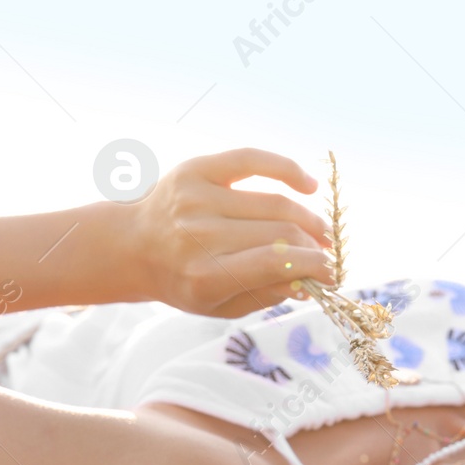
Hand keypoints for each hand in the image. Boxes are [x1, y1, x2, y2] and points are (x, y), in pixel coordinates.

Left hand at [124, 148, 334, 318]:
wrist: (132, 247)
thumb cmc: (183, 281)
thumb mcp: (221, 304)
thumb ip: (266, 294)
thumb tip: (312, 280)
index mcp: (203, 274)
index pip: (275, 263)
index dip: (314, 266)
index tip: (332, 274)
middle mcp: (198, 234)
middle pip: (280, 233)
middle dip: (313, 246)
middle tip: (326, 254)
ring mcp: (196, 198)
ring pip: (275, 203)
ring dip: (307, 218)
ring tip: (319, 232)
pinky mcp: (195, 169)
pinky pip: (252, 159)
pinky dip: (287, 169)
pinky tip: (308, 185)